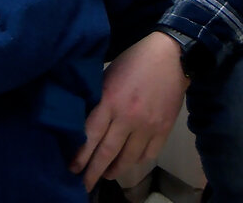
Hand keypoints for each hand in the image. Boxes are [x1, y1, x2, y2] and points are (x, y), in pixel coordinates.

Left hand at [70, 32, 188, 190]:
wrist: (170, 56)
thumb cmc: (132, 62)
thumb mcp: (106, 76)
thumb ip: (98, 101)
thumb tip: (85, 123)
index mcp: (110, 101)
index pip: (90, 135)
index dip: (80, 155)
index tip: (72, 168)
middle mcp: (128, 117)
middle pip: (107, 151)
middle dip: (93, 171)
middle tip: (84, 185)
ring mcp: (148, 125)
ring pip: (129, 157)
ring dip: (115, 169)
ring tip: (105, 175)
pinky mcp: (164, 129)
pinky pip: (149, 153)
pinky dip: (137, 161)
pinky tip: (129, 163)